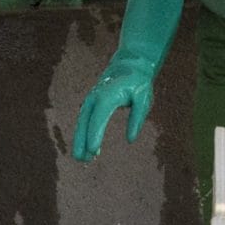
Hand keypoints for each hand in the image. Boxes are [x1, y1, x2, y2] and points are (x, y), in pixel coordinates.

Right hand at [74, 0, 184, 160]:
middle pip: (85, 122)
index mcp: (108, 96)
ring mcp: (91, 100)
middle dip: (82, 141)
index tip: (93, 150)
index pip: (99, 118)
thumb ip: (137, 118)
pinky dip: (85, 134)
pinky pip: (86, 121)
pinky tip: (90, 149)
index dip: (95, 135)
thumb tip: (130, 139)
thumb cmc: (138, 82)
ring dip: (81, 140)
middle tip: (82, 160)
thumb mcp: (143, 98)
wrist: (129, 64)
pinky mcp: (91, 103)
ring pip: (82, 122)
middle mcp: (95, 98)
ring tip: (82, 159)